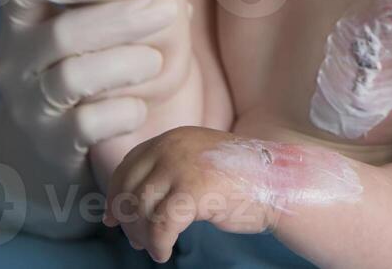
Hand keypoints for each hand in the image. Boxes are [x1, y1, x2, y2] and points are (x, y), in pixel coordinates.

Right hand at [0, 0, 184, 183]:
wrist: (54, 140)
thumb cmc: (83, 63)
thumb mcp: (84, 27)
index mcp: (20, 23)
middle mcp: (13, 62)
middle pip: (62, 34)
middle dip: (121, 20)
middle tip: (168, 10)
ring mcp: (27, 106)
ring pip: (72, 78)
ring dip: (125, 64)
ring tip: (157, 60)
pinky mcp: (50, 144)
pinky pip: (86, 124)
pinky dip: (121, 111)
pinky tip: (141, 106)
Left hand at [102, 127, 277, 261]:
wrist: (277, 181)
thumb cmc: (238, 179)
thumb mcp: (195, 164)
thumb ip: (165, 175)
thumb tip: (119, 210)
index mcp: (170, 138)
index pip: (127, 167)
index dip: (115, 195)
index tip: (113, 218)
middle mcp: (171, 146)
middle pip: (128, 188)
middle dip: (127, 219)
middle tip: (137, 240)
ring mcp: (183, 166)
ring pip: (140, 208)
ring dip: (142, 235)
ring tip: (154, 247)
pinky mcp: (195, 190)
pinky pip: (161, 225)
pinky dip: (158, 243)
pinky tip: (165, 252)